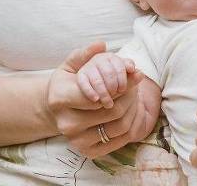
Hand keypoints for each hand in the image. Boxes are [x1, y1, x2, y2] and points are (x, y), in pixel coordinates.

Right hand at [46, 42, 151, 157]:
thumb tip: (101, 44)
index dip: (121, 83)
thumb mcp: (72, 66)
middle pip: (113, 109)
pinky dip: (133, 123)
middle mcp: (66, 124)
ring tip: (135, 95)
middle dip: (131, 94)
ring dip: (135, 107)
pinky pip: (122, 139)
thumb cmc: (69, 84)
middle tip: (136, 84)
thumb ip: (86, 54)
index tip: (132, 73)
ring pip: (121, 124)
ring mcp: (77, 141)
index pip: (98, 93)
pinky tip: (131, 111)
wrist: (59, 112)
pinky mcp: (89, 152)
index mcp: (59, 99)